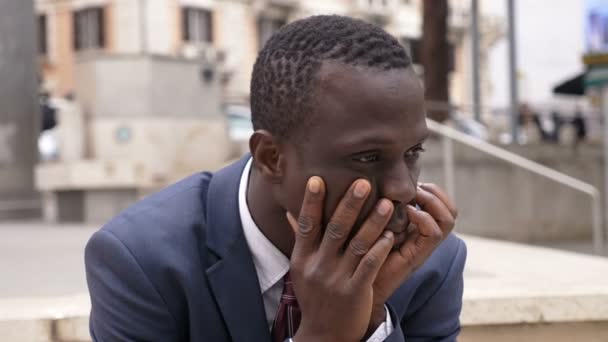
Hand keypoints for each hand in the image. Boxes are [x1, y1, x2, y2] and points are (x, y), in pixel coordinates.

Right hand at [287, 176, 395, 341]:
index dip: (311, 202)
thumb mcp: (300, 269)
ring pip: (357, 245)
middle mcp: (317, 266)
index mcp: (302, 258)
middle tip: (363, 182)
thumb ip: (299, 239)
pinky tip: (390, 234)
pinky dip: (380, 249)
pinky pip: (370, 266)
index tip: (316, 179)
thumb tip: (289, 212)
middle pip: (334, 229)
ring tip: (387, 204)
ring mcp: (336, 280)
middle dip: (350, 204)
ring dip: (373, 222)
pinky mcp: (355, 292)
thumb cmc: (314, 296)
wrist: (324, 335)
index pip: (306, 225)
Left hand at [367, 183, 457, 330]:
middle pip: (450, 210)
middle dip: (435, 192)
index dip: (432, 189)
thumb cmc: (359, 249)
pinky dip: (421, 217)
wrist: (356, 282)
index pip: (442, 203)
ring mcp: (423, 247)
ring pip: (448, 220)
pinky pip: (433, 233)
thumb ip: (380, 204)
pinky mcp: (416, 256)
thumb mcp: (372, 221)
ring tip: (411, 197)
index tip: (412, 182)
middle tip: (414, 187)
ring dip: (431, 202)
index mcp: (417, 226)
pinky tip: (404, 212)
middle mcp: (424, 236)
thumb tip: (375, 177)